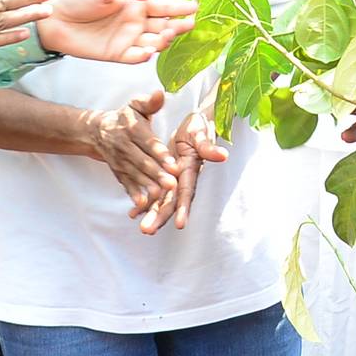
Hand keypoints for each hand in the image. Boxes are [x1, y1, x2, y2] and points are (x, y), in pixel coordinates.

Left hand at [42, 0, 195, 63]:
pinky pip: (136, 58)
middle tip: (189, 23)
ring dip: (164, 40)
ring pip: (154, 43)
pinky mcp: (117, 54)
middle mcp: (136, 22)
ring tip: (168, 34)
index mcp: (136, 4)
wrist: (54, 18)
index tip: (195, 6)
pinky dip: (144, 56)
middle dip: (178, 25)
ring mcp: (128, 40)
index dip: (179, 6)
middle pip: (164, 25)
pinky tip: (149, 51)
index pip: (163, 6)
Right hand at [87, 90, 177, 218]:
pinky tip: (143, 204)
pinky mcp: (118, 173)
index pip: (147, 142)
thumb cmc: (125, 117)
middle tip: (172, 183)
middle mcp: (124, 146)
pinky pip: (126, 184)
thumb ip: (149, 102)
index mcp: (132, 129)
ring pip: (136, 175)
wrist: (97, 132)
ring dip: (149, 185)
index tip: (173, 163)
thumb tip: (160, 93)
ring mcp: (120, 161)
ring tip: (162, 195)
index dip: (159, 153)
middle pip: (143, 162)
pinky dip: (134, 194)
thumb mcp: (135, 106)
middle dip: (157, 173)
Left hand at [144, 106, 229, 232]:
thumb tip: (223, 156)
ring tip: (143, 229)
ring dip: (153, 215)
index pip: (187, 191)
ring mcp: (175, 180)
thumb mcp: (202, 134)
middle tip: (147, 230)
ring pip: (163, 201)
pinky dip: (145, 203)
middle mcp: (183, 179)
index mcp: (191, 169)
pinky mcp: (166, 177)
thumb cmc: (199, 127)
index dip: (184, 207)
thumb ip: (208, 147)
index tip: (180, 224)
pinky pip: (155, 194)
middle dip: (161, 217)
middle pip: (172, 202)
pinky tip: (133, 214)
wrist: (196, 124)